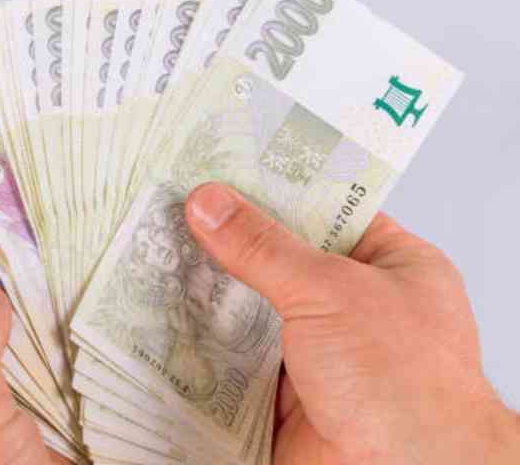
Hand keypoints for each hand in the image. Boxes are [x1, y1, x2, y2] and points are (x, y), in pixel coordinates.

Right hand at [185, 182, 519, 464]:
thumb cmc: (404, 385)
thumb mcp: (330, 292)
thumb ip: (264, 247)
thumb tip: (211, 203)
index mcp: (391, 266)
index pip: (326, 209)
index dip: (274, 188)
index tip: (221, 167)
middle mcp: (356, 306)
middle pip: (282, 259)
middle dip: (231, 241)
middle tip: (176, 207)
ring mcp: (321, 352)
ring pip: (254, 310)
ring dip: (212, 294)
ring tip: (158, 253)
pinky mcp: (286, 394)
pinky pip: (237, 358)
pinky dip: (206, 344)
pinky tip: (167, 316)